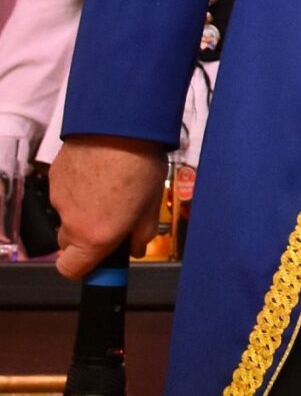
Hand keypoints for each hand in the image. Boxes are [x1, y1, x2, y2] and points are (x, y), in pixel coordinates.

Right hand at [49, 136, 166, 279]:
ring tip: (112, 187)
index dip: (86, 268)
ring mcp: (59, 199)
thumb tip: (135, 249)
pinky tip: (101, 171)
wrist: (119, 125)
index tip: (103, 260)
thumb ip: (141, 234)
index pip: (72, 270)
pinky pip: (65, 193)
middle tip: (115, 217)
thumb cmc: (139, 164)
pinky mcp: (55, 178)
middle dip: (89, 236)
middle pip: (70, 243)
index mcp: (94, 236)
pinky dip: (79, 189)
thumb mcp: (151, 205)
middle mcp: (71, 221)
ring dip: (85, 209)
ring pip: (68, 215)